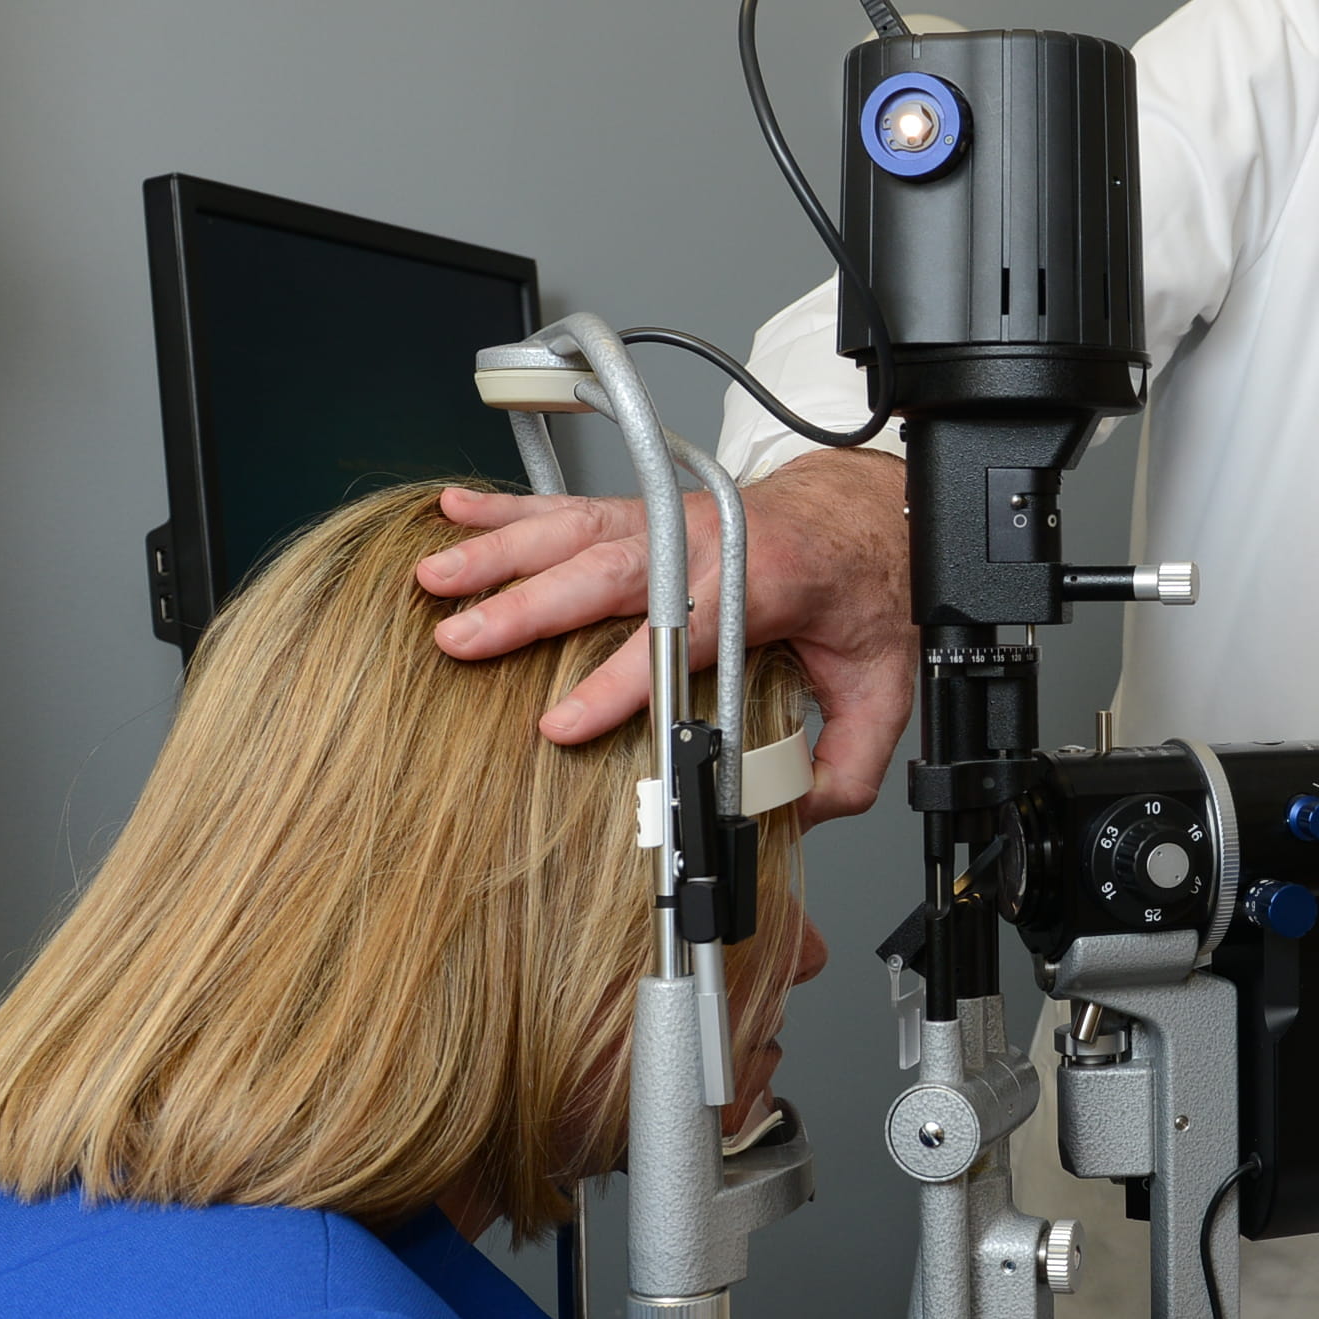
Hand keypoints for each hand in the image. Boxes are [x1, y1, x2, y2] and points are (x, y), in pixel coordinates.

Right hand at [416, 449, 909, 811]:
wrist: (870, 511)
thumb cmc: (866, 589)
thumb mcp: (884, 683)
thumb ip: (848, 759)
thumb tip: (795, 813)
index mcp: (768, 583)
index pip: (683, 635)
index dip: (617, 680)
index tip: (560, 723)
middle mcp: (710, 542)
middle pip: (609, 575)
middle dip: (529, 609)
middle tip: (461, 643)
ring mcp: (673, 521)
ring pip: (576, 532)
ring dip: (499, 554)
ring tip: (435, 577)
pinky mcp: (649, 514)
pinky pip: (570, 505)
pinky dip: (508, 508)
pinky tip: (453, 511)